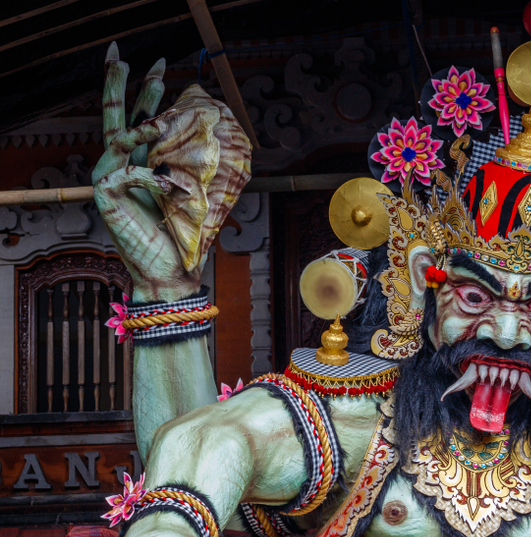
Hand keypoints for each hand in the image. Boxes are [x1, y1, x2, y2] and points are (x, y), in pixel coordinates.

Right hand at [93, 43, 200, 302]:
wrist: (169, 271)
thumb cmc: (181, 237)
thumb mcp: (189, 194)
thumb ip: (187, 166)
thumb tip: (210, 137)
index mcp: (136, 165)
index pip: (138, 120)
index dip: (146, 93)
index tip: (159, 66)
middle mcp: (118, 166)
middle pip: (116, 116)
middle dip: (124, 84)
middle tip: (131, 56)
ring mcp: (108, 178)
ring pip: (120, 135)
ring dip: (145, 125)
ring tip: (163, 120)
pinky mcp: (106, 193)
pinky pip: (131, 171)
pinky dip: (154, 179)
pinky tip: (171, 190)